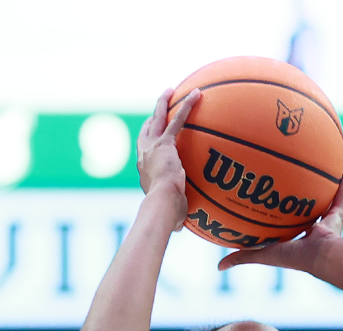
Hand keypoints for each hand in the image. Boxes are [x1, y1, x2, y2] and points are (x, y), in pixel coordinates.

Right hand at [137, 89, 200, 225]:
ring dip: (164, 102)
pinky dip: (187, 106)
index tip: (153, 132)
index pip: (145, 150)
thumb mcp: (168, 213)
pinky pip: (177, 120)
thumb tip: (176, 227)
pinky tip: (198, 94)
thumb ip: (172, 215)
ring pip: (157, 118)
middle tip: (160, 103)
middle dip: (153, 115)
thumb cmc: (164, 214)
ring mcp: (153, 147)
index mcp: (144, 170)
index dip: (148, 138)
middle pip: (147, 129)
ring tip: (171, 90)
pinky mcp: (165, 144)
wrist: (161, 204)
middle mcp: (144, 155)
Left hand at [216, 162, 342, 272]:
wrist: (322, 257)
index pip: (284, 219)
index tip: (268, 194)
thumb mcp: (262, 255)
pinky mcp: (339, 213)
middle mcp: (312, 227)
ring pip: (325, 196)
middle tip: (290, 170)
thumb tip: (218, 266)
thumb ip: (242, 257)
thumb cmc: (293, 258)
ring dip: (324, 180)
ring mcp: (327, 220)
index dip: (278, 208)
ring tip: (320, 159)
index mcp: (295, 237)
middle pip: (304, 204)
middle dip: (299, 190)